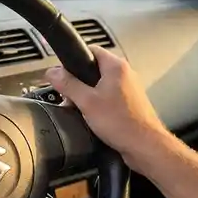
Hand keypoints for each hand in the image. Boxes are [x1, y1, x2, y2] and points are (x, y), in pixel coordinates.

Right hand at [45, 45, 171, 175]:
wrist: (145, 146)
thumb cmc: (122, 123)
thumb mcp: (86, 102)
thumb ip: (67, 84)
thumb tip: (53, 72)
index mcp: (116, 67)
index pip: (90, 50)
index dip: (73, 60)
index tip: (63, 73)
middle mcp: (125, 74)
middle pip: (93, 69)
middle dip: (78, 83)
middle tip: (70, 97)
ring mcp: (129, 89)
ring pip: (100, 86)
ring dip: (87, 97)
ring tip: (82, 110)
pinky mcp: (129, 104)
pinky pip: (108, 98)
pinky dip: (98, 106)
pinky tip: (94, 119)